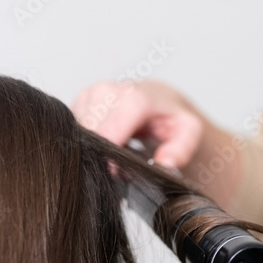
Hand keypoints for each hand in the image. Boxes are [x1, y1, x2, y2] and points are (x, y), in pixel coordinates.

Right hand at [71, 81, 242, 207]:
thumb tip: (166, 162)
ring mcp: (89, 95)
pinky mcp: (78, 102)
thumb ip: (181, 148)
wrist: (158, 100)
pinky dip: (87, 143)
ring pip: (78, 134)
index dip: (108, 154)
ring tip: (114, 155)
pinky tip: (104, 147)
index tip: (114, 172)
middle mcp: (106, 91)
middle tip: (117, 169)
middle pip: (89, 134)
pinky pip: (74, 130)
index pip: (108, 130)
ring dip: (93, 150)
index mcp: (133, 97)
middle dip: (101, 155)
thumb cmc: (171, 118)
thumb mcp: (188, 132)